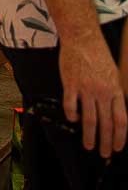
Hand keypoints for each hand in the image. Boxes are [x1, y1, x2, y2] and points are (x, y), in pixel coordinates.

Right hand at [60, 30, 127, 156]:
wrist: (81, 37)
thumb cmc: (98, 53)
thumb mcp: (114, 73)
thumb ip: (115, 93)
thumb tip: (117, 111)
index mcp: (115, 90)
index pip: (121, 121)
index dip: (119, 137)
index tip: (117, 147)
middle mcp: (102, 92)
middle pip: (106, 124)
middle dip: (105, 142)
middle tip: (104, 153)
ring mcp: (86, 88)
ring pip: (89, 120)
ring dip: (89, 136)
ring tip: (89, 145)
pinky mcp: (70, 84)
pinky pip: (71, 106)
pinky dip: (72, 116)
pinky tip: (74, 119)